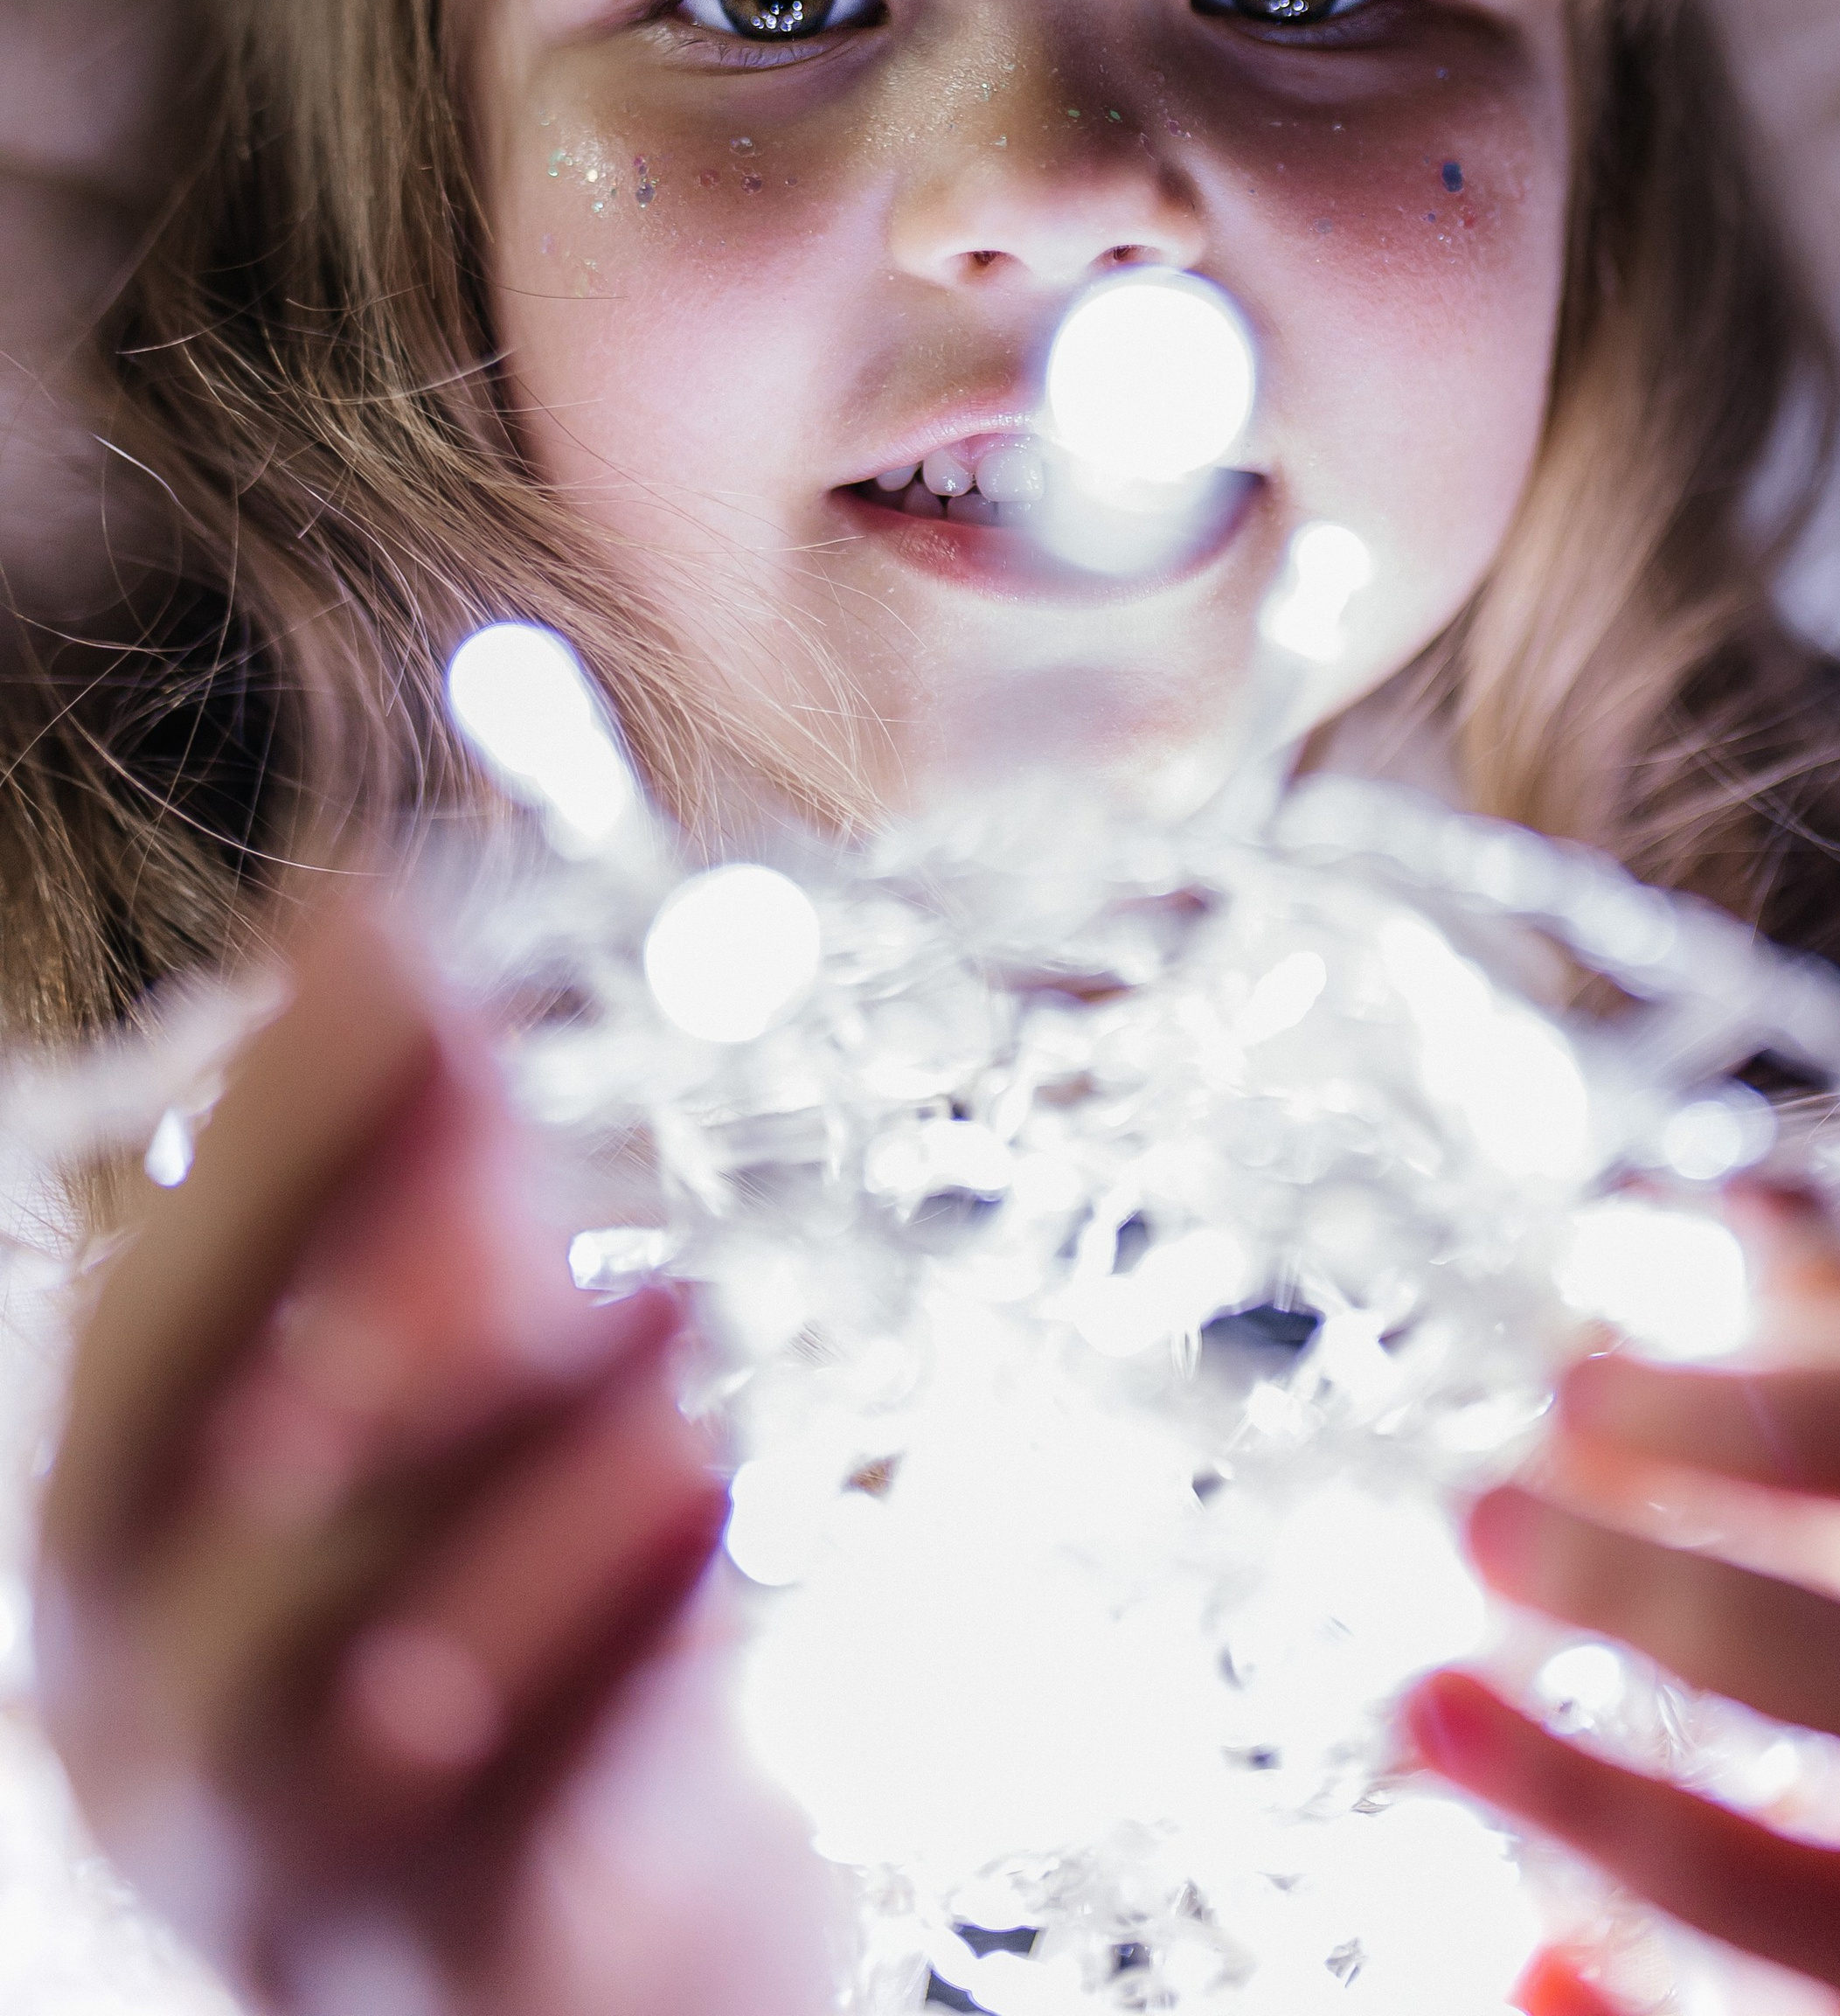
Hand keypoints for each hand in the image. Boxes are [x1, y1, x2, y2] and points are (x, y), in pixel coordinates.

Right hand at [36, 907, 839, 2015]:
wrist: (618, 1953)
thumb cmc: (533, 1603)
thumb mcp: (480, 1389)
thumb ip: (437, 1194)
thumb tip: (380, 907)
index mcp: (132, 1523)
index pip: (167, 1310)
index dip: (286, 1123)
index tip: (402, 933)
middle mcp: (149, 1703)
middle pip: (214, 1496)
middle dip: (372, 1285)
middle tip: (508, 1120)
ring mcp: (285, 1876)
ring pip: (364, 1687)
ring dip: (530, 1493)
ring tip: (680, 1332)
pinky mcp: (456, 1983)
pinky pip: (529, 1845)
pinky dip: (624, 1684)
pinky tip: (730, 1542)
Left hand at [1406, 1355, 1839, 2015]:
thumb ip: (1811, 1315)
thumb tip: (1679, 1181)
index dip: (1755, 1414)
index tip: (1563, 1382)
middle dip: (1667, 1597)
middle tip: (1473, 1515)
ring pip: (1831, 1921)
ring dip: (1601, 1811)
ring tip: (1420, 1705)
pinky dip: (1630, 2014)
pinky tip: (1505, 1942)